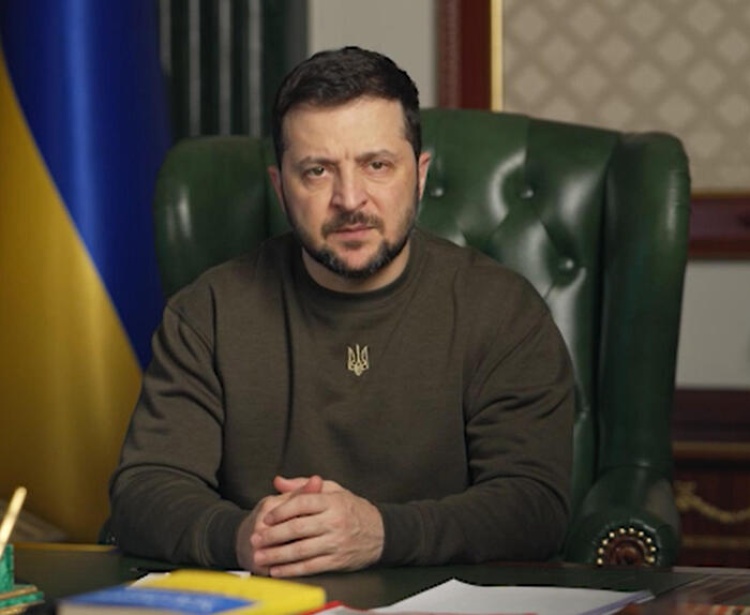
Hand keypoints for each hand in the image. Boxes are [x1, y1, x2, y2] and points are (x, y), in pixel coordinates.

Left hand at [249, 475, 383, 576]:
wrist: (380, 533)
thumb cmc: (351, 508)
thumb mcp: (332, 490)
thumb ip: (303, 485)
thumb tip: (277, 481)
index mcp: (332, 501)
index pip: (302, 503)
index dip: (281, 511)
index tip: (265, 517)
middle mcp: (334, 521)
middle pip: (297, 529)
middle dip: (273, 536)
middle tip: (255, 540)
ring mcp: (336, 542)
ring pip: (301, 550)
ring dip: (277, 555)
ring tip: (260, 557)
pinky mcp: (337, 561)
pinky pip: (310, 566)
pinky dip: (292, 570)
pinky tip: (277, 570)